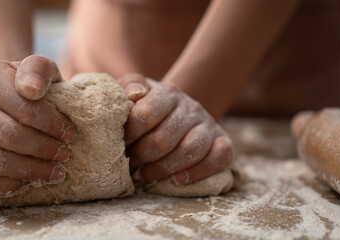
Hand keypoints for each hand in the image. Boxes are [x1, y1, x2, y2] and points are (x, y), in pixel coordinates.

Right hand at [0, 55, 74, 195]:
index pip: (23, 106)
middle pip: (7, 135)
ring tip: (51, 171)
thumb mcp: (38, 70)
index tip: (69, 134)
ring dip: (28, 170)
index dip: (51, 125)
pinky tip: (23, 182)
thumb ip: (38, 70)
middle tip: (63, 155)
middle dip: (42, 150)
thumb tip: (30, 89)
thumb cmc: (25, 85)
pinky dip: (1, 185)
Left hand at [118, 74, 233, 186]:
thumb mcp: (133, 90)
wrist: (177, 110)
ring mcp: (208, 124)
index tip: (117, 146)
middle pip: (164, 139)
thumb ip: (129, 86)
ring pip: (191, 150)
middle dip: (140, 156)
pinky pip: (220, 157)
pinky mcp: (222, 140)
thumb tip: (134, 94)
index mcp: (168, 93)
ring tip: (144, 176)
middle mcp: (192, 107)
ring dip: (162, 169)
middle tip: (127, 165)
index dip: (128, 135)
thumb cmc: (147, 104)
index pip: (146, 115)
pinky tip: (177, 179)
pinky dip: (199, 172)